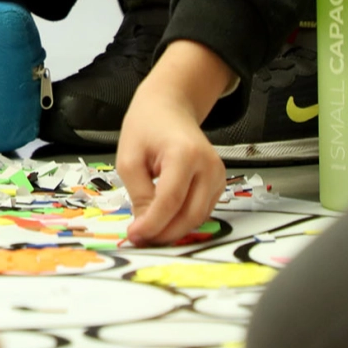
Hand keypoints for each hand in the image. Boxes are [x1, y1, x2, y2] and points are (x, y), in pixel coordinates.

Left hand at [117, 41, 232, 245]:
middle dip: (165, 233)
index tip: (134, 236)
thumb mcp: (129, 158)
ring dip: (173, 230)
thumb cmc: (146, 127)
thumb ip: (138, 193)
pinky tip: (163, 220)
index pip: (171, 200)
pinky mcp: (219, 183)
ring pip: (198, 217)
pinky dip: (182, 220)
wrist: (169, 107)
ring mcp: (218, 175)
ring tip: (148, 231)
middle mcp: (208, 165)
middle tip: (140, 239)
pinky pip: (201, 210)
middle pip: (190, 214)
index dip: (153, 224)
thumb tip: (144, 227)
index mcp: (185, 154)